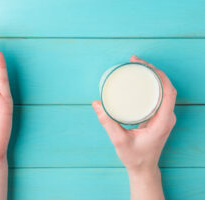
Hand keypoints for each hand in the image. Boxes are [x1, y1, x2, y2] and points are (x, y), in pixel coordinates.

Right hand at [92, 55, 176, 199]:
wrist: (143, 168)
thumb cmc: (134, 157)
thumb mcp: (119, 140)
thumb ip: (107, 122)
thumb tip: (96, 104)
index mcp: (162, 121)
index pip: (168, 91)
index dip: (158, 74)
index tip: (143, 64)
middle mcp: (167, 117)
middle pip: (166, 87)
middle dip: (152, 71)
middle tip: (136, 62)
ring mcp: (164, 117)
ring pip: (163, 91)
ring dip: (152, 77)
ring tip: (137, 68)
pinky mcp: (159, 118)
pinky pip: (159, 97)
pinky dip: (151, 86)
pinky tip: (140, 82)